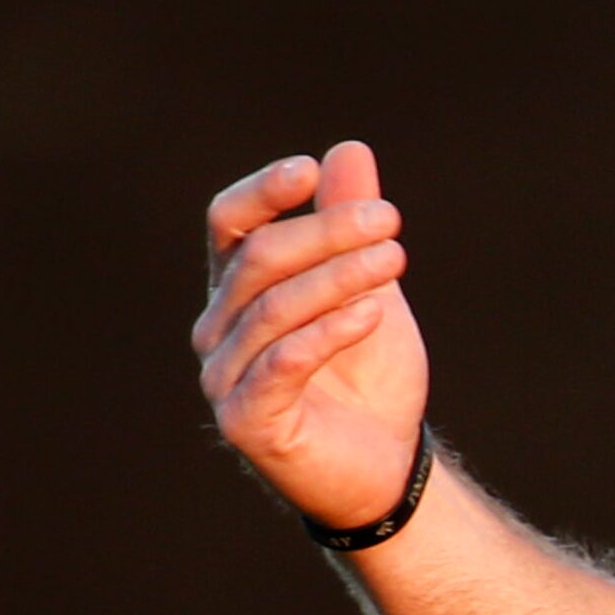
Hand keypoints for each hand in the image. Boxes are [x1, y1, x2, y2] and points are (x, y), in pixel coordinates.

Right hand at [194, 140, 429, 526]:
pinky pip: (281, 366)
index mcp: (239, 290)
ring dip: (338, 279)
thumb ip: (351, 224)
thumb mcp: (370, 288)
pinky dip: (327, 335)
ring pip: (274, 310)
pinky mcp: (247, 421)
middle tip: (391, 221)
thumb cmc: (367, 375)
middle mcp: (219, 329)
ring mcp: (225, 377)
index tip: (309, 171)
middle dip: (325, 233)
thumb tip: (348, 149)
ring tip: (395, 258)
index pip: (229, 225)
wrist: (384, 465)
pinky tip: (372, 314)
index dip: (262, 194)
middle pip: (258, 261)